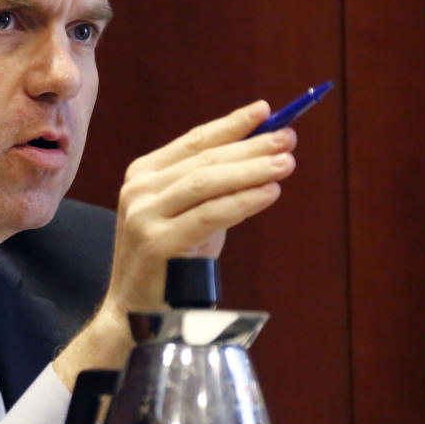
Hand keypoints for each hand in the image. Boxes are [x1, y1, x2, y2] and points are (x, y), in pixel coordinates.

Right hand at [103, 100, 296, 314]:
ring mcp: (144, 215)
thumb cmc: (172, 263)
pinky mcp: (157, 242)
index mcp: (143, 174)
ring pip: (206, 181)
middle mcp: (139, 189)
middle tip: (287, 138)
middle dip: (249, 146)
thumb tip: (265, 152)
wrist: (137, 312)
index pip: (193, 141)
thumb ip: (218, 187)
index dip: (231, 125)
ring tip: (286, 163)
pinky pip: (209, 214)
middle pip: (204, 159)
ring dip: (250, 170)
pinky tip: (269, 192)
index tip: (265, 111)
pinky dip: (243, 201)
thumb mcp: (191, 216)